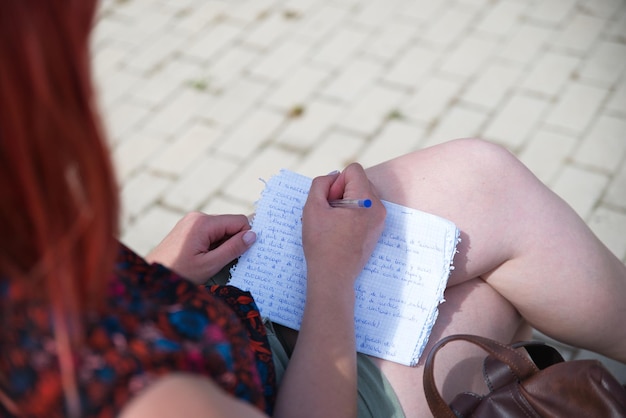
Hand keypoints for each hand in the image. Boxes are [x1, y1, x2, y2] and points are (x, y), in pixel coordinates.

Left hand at [146, 212, 255, 284]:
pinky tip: (205, 259)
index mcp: (203, 222)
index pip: (239, 221)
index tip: (245, 254)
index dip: (246, 237)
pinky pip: (210, 233)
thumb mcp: (210, 264)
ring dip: (223, 245)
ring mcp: (191, 221)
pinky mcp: (188, 228)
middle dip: (234, 242)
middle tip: (227, 262)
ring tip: (211, 262)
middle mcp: (197, 217)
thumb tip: (253, 235)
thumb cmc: (178, 273)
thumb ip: (233, 249)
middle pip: (230, 224)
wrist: (151, 277)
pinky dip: (214, 245)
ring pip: (221, 230)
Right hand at [302, 164, 385, 294]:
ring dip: (347, 202)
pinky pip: (365, 209)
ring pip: (362, 194)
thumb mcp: (312, 207)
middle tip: (331, 213)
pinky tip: (342, 229)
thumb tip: (333, 176)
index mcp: (366, 201)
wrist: (333, 275)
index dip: (336, 182)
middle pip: (360, 181)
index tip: (330, 202)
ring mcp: (380, 219)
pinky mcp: (377, 229)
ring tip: (336, 222)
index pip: (353, 170)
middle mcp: (378, 208)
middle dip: (342, 191)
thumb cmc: (321, 243)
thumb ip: (321, 183)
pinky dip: (353, 213)